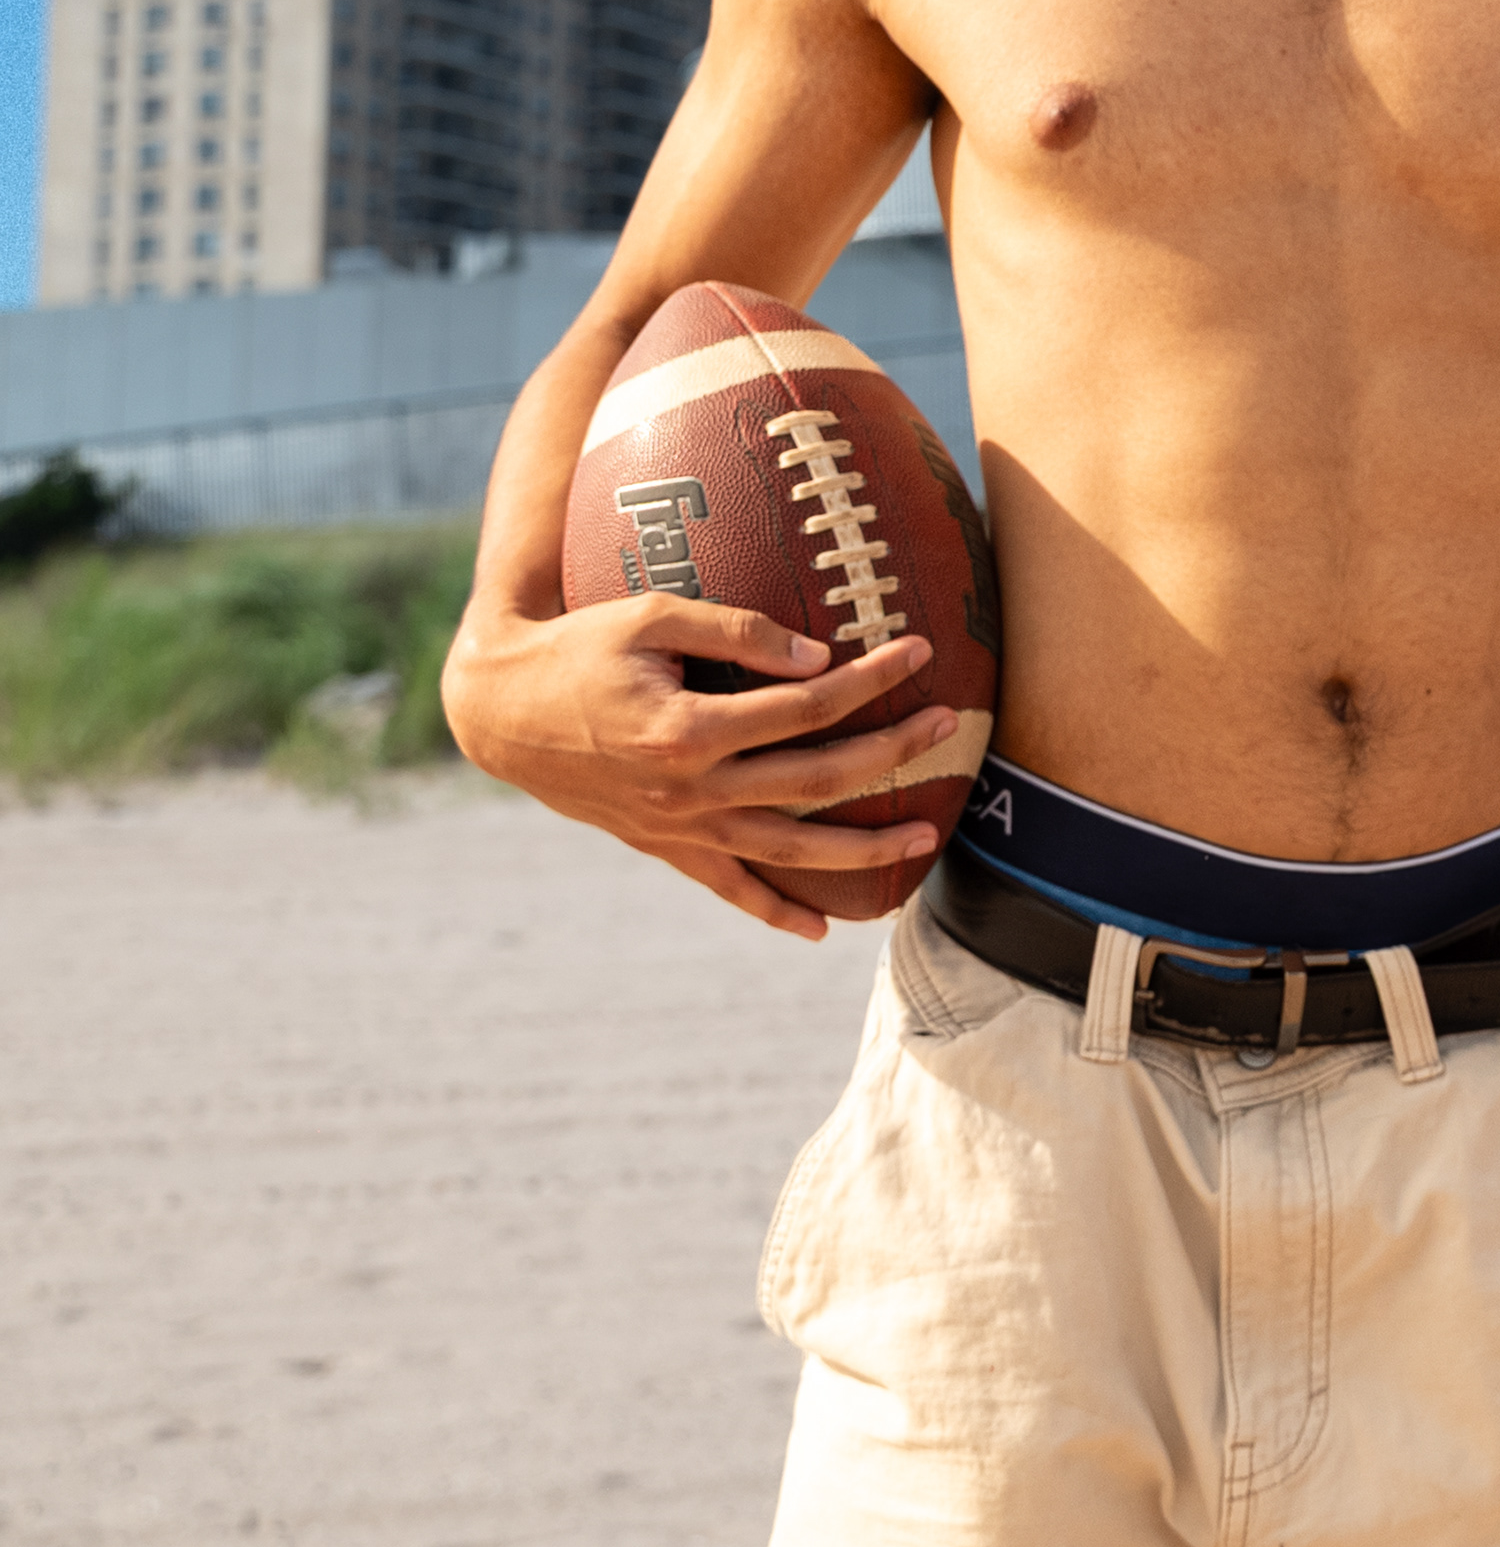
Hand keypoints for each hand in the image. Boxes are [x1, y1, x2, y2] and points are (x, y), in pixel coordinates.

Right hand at [441, 593, 953, 939]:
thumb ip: (736, 632)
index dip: (868, 680)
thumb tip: (818, 656)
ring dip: (859, 849)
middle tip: (949, 727)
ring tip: (924, 840)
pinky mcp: (662, 846)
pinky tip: (817, 930)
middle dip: (889, 754)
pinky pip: (727, 888)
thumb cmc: (580, 647)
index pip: (804, 707)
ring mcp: (677, 827)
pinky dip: (773, 911)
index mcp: (687, 730)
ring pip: (785, 849)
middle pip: (813, 779)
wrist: (502, 712)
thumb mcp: (651, 616)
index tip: (920, 651)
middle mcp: (689, 790)